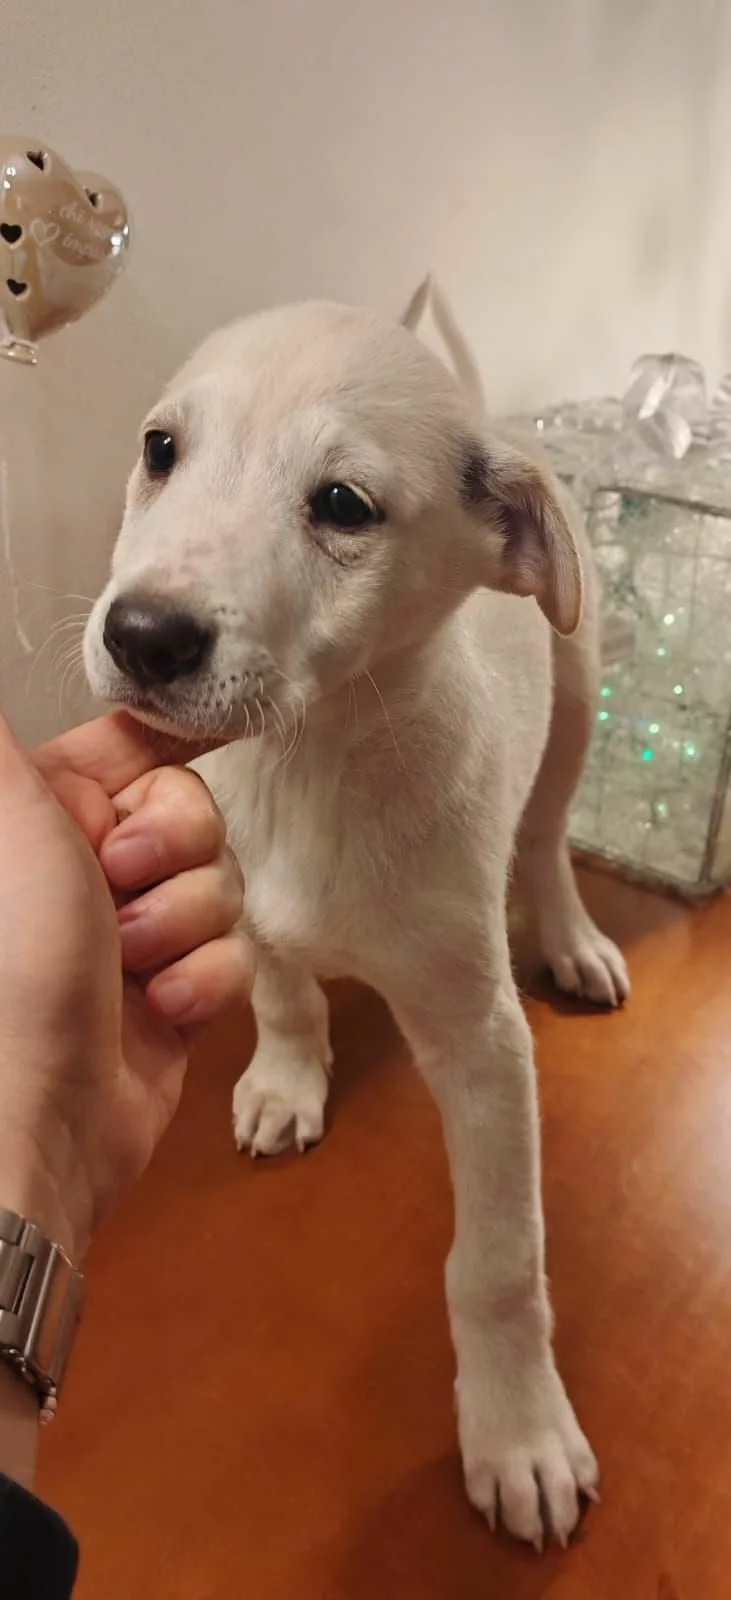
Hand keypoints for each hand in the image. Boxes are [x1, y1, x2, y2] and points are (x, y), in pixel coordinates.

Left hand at [0, 712, 251, 1262]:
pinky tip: (159, 1013)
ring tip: (131, 967)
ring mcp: (133, 932)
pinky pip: (232, 956)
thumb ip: (6, 742)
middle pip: (194, 814)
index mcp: (46, 815)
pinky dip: (203, 984)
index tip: (203, 753)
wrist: (36, 1113)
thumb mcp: (9, 813)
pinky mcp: (173, 994)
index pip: (140, 748)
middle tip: (118, 890)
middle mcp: (87, 868)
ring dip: (186, 927)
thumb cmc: (16, 965)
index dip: (170, 760)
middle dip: (174, 857)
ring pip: (220, 884)